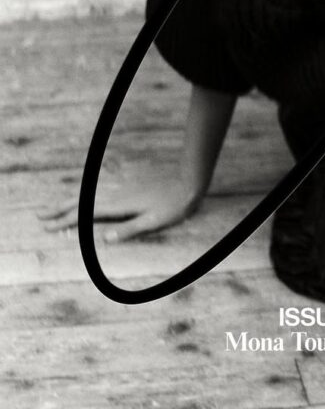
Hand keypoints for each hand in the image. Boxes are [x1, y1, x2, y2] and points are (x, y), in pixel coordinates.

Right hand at [37, 174, 201, 243]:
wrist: (186, 184)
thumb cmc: (172, 206)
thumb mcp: (152, 222)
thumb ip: (129, 230)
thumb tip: (105, 239)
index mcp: (119, 205)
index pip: (86, 214)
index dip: (66, 221)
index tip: (48, 227)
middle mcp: (116, 196)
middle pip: (82, 202)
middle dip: (60, 209)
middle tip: (40, 216)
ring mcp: (121, 191)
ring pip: (89, 197)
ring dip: (69, 203)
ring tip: (54, 209)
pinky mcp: (127, 191)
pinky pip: (98, 195)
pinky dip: (84, 199)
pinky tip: (83, 201)